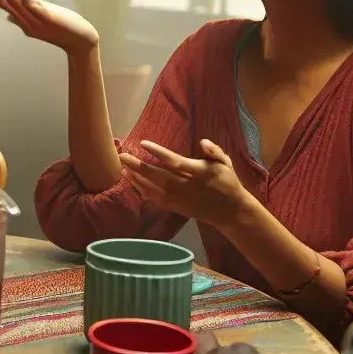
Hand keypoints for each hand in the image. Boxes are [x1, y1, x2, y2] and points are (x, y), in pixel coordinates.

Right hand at [0, 0, 100, 52]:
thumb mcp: (40, 23)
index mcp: (21, 21)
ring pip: (12, 0)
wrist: (82, 44)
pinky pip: (30, 4)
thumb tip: (8, 16)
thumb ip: (24, 18)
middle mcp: (23, 22)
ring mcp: (34, 22)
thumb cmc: (64, 30)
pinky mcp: (46, 19)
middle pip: (1, 0)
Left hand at [121, 139, 255, 228]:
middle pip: (159, 176)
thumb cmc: (226, 182)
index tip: (143, 143)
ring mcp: (179, 199)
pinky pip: (155, 199)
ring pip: (154, 189)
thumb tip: (203, 142)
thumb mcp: (226, 164)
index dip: (158, 153)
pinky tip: (132, 182)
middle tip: (123, 156)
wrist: (229, 211)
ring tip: (123, 168)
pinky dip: (142, 191)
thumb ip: (215, 152)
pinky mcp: (175, 207)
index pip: (175, 162)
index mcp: (199, 173)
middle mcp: (187, 187)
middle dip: (139, 166)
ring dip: (137, 179)